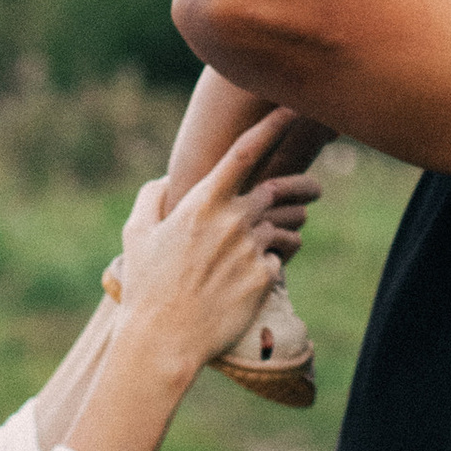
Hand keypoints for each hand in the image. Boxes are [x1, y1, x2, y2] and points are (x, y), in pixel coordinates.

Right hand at [109, 119, 320, 373]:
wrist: (163, 341)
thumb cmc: (145, 285)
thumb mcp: (137, 234)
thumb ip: (152, 198)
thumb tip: (167, 181)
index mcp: (204, 201)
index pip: (246, 151)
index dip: (273, 125)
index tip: (292, 109)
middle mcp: (234, 220)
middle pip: (276, 191)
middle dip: (296, 188)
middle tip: (314, 189)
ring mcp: (251, 250)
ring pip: (280, 229)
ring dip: (279, 231)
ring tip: (274, 242)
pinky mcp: (263, 279)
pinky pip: (276, 261)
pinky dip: (269, 262)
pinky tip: (250, 278)